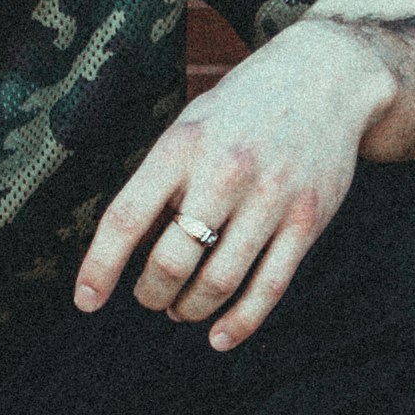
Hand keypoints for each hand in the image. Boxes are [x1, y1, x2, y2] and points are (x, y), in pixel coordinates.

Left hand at [72, 16, 382, 350]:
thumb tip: (130, 254)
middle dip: (152, 293)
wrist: (327, 77)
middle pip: (172, 261)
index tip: (86, 301)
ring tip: (181, 310)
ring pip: (217, 282)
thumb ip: (161, 183)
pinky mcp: (307, 219)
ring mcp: (271, 197)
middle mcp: (226, 171)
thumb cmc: (242, 111)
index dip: (100, 267)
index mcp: (182, 146)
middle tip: (151, 297)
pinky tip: (219, 337)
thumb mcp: (190, 126)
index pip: (127, 218)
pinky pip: (268, 287)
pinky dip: (239, 322)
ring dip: (190, 309)